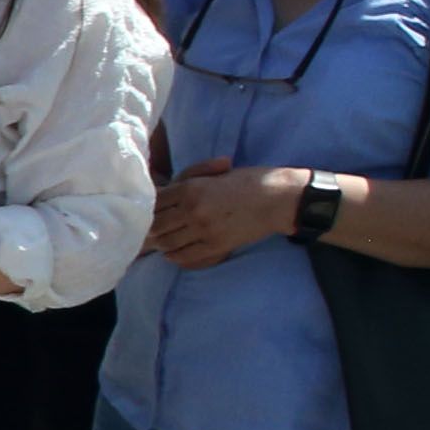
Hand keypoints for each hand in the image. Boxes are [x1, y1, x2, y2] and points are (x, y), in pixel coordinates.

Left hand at [148, 157, 292, 268]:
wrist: (279, 199)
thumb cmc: (250, 181)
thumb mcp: (216, 172)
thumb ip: (190, 179)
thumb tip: (165, 191)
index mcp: (191, 188)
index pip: (155, 202)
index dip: (150, 207)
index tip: (150, 210)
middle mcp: (192, 210)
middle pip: (155, 225)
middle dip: (152, 226)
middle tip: (154, 228)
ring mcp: (203, 230)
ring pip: (166, 243)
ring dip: (163, 242)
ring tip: (165, 239)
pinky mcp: (216, 246)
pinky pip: (184, 257)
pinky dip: (175, 255)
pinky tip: (176, 250)